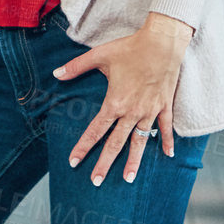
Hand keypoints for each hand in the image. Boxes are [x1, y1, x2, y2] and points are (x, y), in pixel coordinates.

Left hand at [53, 12, 193, 185]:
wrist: (162, 42)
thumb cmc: (130, 48)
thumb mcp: (100, 55)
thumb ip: (76, 66)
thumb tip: (55, 73)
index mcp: (115, 102)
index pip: (95, 130)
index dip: (83, 147)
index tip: (74, 162)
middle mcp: (132, 112)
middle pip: (115, 143)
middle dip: (104, 163)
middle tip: (96, 182)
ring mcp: (150, 111)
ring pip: (140, 142)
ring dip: (134, 161)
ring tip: (128, 179)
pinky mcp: (164, 106)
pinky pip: (165, 128)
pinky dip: (167, 141)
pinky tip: (168, 156)